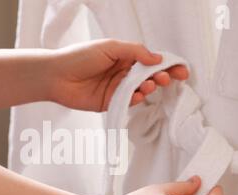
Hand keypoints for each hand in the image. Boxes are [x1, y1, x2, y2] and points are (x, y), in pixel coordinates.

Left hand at [48, 39, 188, 111]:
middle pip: (149, 76)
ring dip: (150, 87)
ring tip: (151, 84)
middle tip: (168, 78)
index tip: (181, 70)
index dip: (166, 64)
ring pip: (141, 90)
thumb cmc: (79, 56)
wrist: (56, 76)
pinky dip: (137, 99)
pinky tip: (139, 94)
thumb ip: (135, 52)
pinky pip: (129, 102)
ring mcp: (117, 88)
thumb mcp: (110, 48)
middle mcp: (122, 72)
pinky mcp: (110, 103)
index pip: (150, 60)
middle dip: (162, 77)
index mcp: (124, 56)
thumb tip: (157, 58)